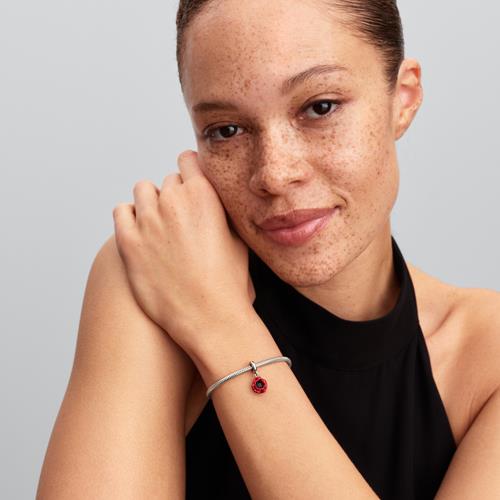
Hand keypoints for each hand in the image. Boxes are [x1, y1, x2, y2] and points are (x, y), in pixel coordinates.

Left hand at [112, 150, 255, 354]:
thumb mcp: (237, 238)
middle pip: (168, 180)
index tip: (190, 183)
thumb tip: (212, 201)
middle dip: (174, 194)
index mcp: (203, 194)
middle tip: (181, 218)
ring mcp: (148, 220)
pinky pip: (121, 211)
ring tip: (160, 223)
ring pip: (143, 190)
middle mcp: (173, 201)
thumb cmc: (227, 282)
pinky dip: (129, 216)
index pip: (188, 160)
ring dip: (151, 202)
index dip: (190, 171)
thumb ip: (222, 211)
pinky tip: (141, 231)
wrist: (208, 316)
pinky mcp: (128, 241)